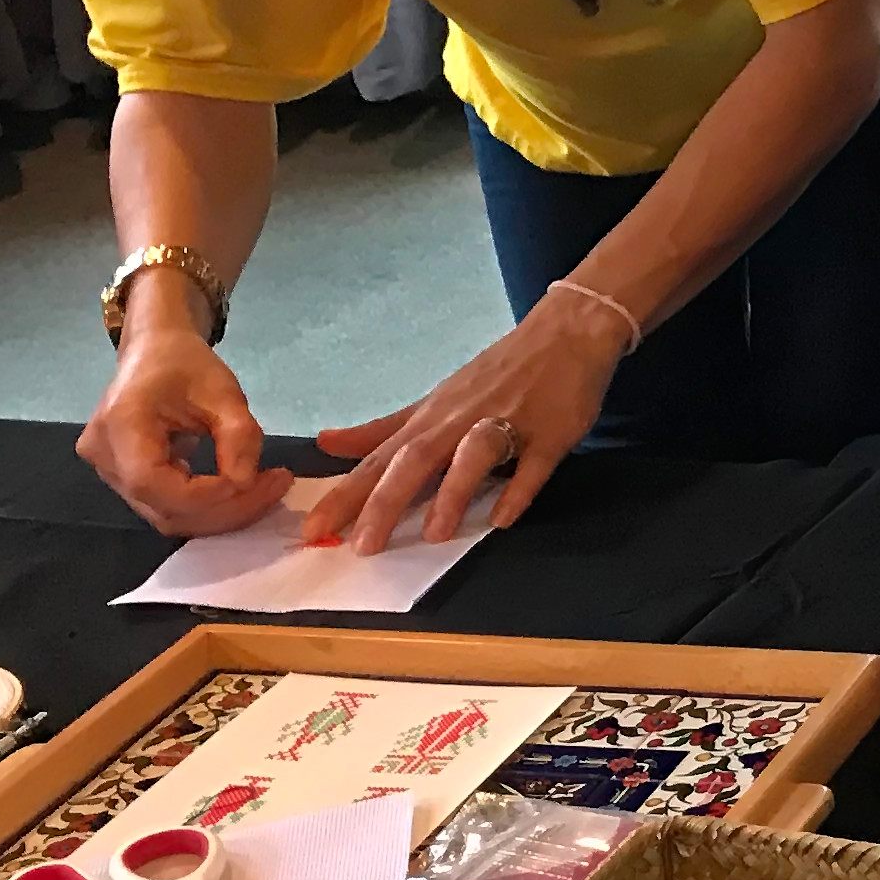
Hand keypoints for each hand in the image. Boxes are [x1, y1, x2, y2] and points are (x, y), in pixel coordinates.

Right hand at [78, 312, 292, 536]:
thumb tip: (245, 482)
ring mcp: (108, 472)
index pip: (152, 482)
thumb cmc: (186, 365)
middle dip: (225, 509)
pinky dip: (208, 506)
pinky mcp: (124, 481)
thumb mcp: (224, 392)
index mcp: (119, 425)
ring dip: (221, 512)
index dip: (204, 494)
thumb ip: (238, 436)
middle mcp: (104, 456)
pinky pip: (166, 507)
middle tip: (276, 487)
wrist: (155, 353)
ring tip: (265, 489)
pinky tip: (240, 488)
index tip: (254, 480)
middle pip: (163, 509)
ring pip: (167, 516)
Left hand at [300, 293, 623, 551]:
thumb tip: (326, 443)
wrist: (566, 333)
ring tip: (435, 535)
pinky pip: (533, 464)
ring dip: (453, 492)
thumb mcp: (434, 399)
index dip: (346, 495)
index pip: (379, 460)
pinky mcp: (550, 433)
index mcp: (431, 417)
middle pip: (415, 459)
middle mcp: (459, 421)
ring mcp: (507, 424)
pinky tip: (502, 518)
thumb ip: (384, 428)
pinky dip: (519, 490)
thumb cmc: (498, 373)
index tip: (313, 531)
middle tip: (361, 546)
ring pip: (472, 456)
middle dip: (386, 501)